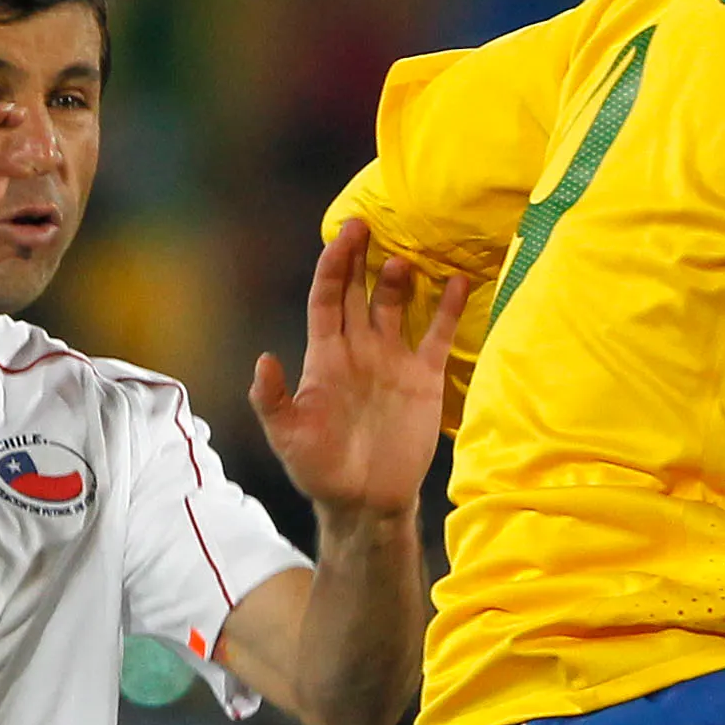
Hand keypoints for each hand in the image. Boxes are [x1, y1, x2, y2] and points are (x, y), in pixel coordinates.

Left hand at [251, 220, 459, 523]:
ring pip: (397, 305)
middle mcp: (359, 349)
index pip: (327, 297)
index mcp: (325, 356)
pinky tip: (460, 282)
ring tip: (408, 258)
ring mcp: (393, 361)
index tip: (344, 235)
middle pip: (359, 291)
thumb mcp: (287, 437)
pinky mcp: (423, 378)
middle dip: (363, 257)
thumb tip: (264, 359)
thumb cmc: (320, 470)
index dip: (334, 265)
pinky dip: (448, 308)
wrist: (366, 502)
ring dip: (401, 279)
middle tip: (370, 222)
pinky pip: (437, 335)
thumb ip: (273, 400)